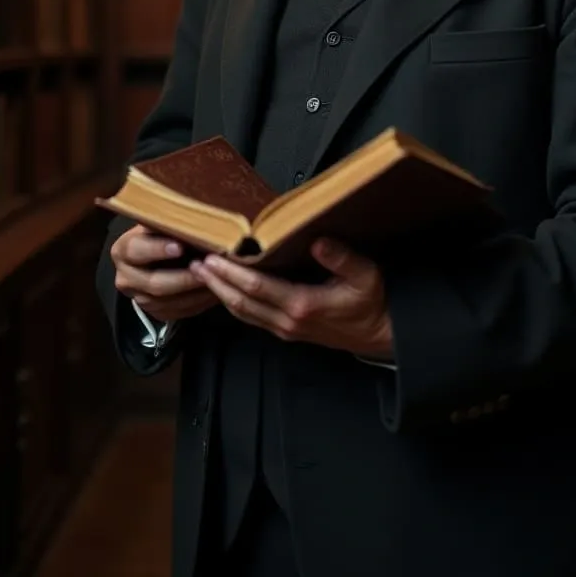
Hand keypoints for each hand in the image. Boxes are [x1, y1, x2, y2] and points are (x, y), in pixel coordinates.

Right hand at [111, 225, 217, 322]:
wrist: (155, 258)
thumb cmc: (162, 234)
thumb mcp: (160, 224)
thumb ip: (169, 223)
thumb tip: (193, 218)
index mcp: (123, 250)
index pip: (136, 250)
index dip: (158, 249)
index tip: (180, 247)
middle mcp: (126, 278)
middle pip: (155, 283)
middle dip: (185, 277)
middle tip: (207, 268)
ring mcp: (139, 299)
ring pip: (169, 302)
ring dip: (196, 292)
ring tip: (217, 279)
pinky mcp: (155, 312)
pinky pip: (179, 312)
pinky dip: (199, 302)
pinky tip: (214, 290)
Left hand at [190, 238, 393, 358]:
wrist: (380, 334)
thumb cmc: (372, 303)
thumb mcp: (365, 275)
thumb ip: (341, 258)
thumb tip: (318, 242)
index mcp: (303, 305)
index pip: (257, 287)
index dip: (232, 272)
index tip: (215, 257)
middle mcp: (288, 320)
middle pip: (241, 301)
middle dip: (216, 282)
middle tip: (196, 264)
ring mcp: (285, 329)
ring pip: (243, 313)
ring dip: (220, 294)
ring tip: (202, 275)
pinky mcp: (287, 331)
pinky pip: (253, 318)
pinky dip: (234, 304)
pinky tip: (226, 292)